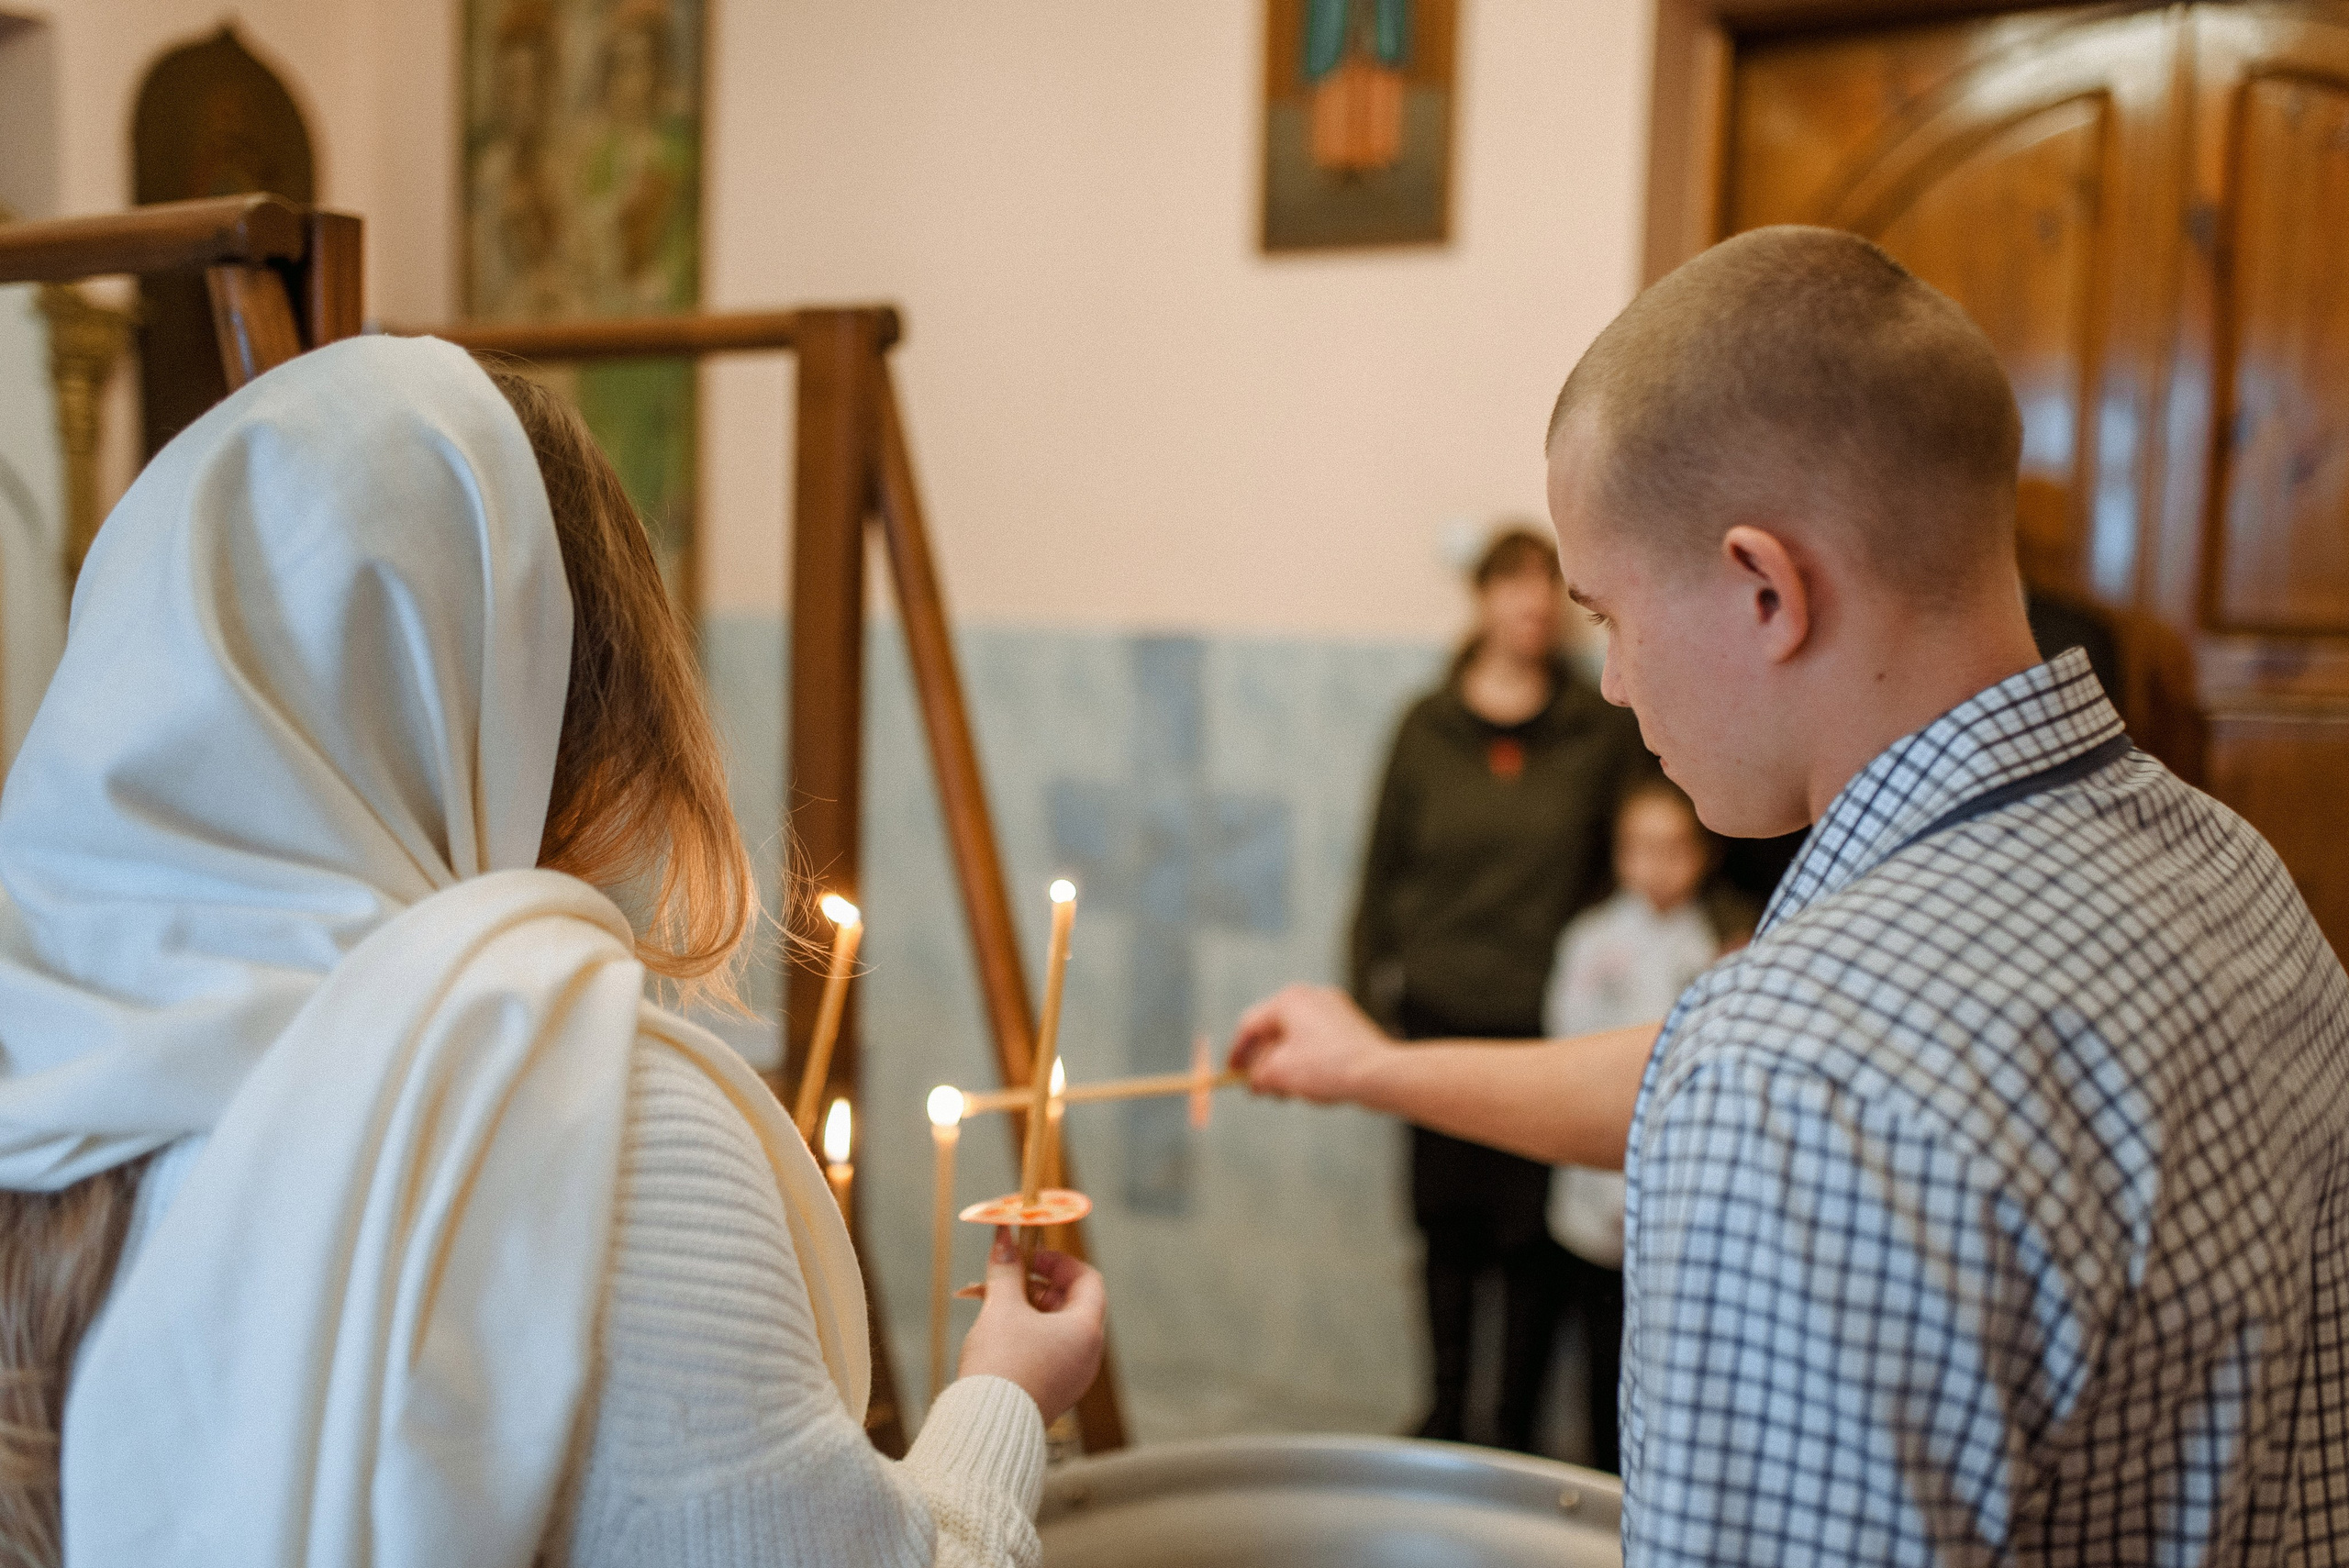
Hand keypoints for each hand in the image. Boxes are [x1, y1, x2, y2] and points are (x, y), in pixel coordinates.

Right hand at [957, 1229, 1105, 1422]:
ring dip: (1025, 1310)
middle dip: (1035, 1285)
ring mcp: (1073, 1378)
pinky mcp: (1054, 1393)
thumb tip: (1004, 1237)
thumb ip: (1005, 1270)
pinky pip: (1047, 1353)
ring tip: (990, 1304)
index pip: (1088, 1279)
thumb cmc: (1001, 1365)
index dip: (1059, 1261)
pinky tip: (993, 1334)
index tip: (1028, 1256)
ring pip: (1055, 1329)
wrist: (985, 1429)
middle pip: (1071, 1303)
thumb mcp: (1001, 1308)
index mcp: (1087, 1331)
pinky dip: (1025, 1336)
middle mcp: (1088, 1355)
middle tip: (1005, 1278)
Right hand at [1228, 983, 1395, 1104]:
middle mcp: (1311, 997)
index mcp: (1289, 1000)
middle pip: (1274, 1031)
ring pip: (1297, 1038)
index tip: (1232, 1073)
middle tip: (1258, 1088)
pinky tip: (1308, 1085)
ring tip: (1285, 1093)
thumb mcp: (1279, 1074)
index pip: (1250, 1024)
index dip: (1237, 1052)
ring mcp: (1334, 1009)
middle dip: (1264, 1063)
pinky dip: (1306, 1061)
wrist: (1378, 1074)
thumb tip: (1253, 1082)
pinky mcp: (1350, 1026)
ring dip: (1285, 1065)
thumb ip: (1256, 1076)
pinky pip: (1317, 1042)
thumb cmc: (1328, 1068)